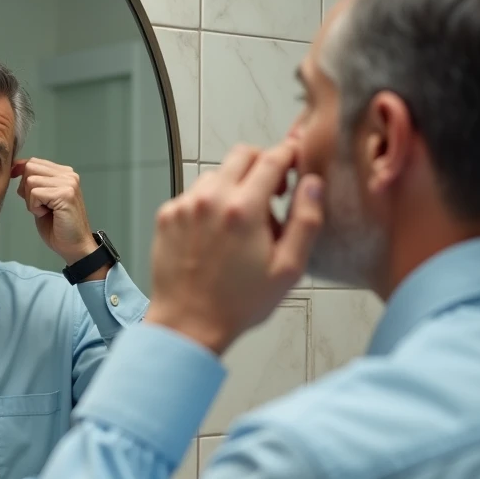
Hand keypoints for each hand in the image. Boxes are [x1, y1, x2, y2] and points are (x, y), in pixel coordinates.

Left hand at [13, 158, 96, 263]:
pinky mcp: (65, 194)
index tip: (19, 186)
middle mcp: (68, 174)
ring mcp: (68, 183)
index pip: (34, 162)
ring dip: (31, 200)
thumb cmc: (58, 227)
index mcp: (64, 173)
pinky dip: (35, 207)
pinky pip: (35, 193)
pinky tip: (47, 214)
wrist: (74, 246)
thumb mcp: (41, 200)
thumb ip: (34, 184)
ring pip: (31, 181)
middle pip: (30, 168)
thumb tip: (16, 168)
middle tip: (39, 205)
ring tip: (45, 211)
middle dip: (26, 188)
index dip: (21, 172)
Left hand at [144, 142, 323, 354]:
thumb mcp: (288, 269)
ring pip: (216, 174)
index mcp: (244, 209)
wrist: (187, 324)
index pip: (272, 158)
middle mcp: (210, 199)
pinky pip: (193, 194)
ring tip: (241, 221)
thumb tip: (312, 185)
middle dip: (262, 164)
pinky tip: (215, 234)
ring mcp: (184, 205)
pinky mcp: (167, 216)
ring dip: (233, 185)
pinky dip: (208, 203)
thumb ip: (306, 221)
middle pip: (242, 155)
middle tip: (272, 193)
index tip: (294, 159)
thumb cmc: (238, 303)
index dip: (288, 154)